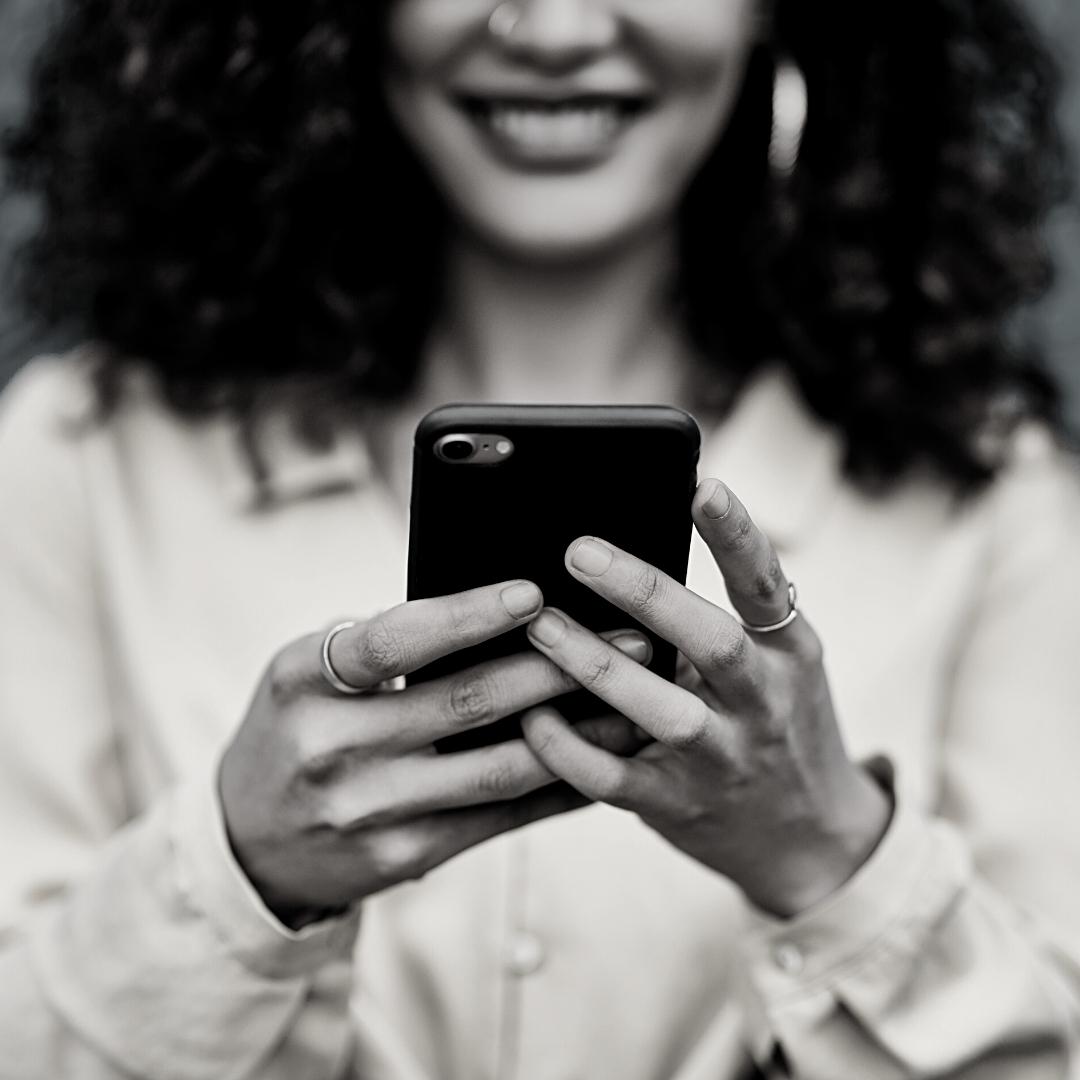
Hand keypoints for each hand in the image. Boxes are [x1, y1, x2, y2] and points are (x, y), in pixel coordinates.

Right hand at [219, 581, 650, 926]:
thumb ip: (379, 643)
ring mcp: (370, 811)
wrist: (249, 841)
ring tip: (633, 699)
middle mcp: (333, 748)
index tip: (533, 592)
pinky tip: (601, 759)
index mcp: (305, 682)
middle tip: (627, 637)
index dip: (466, 615)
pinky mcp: (405, 856)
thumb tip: (494, 612)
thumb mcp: (307, 673)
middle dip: (556, 667)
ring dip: (577, 732)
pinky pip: (498, 816)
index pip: (391, 640)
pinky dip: (556, 786)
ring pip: (497, 767)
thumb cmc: (295, 727)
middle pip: (464, 702)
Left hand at [520, 480, 891, 918]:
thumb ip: (725, 617)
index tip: (700, 484)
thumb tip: (634, 547)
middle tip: (579, 550)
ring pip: (662, 712)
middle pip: (710, 642)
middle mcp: (763, 703)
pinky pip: (615, 780)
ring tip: (540, 625)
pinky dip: (569, 750)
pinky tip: (531, 716)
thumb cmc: (775, 724)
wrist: (810, 838)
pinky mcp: (679, 806)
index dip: (736, 535)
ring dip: (597, 667)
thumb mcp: (777, 665)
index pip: (766, 585)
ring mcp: (723, 759)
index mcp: (788, 653)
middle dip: (645, 594)